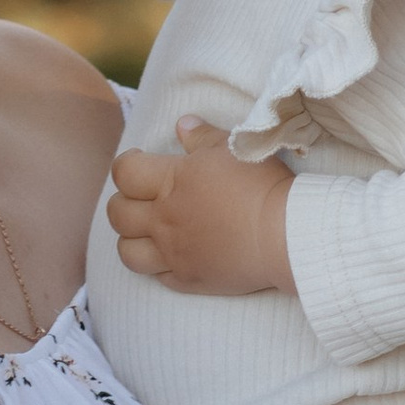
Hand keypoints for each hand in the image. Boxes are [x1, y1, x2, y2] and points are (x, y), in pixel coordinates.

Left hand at [107, 121, 293, 294]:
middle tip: (142, 196)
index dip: (126, 163)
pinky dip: (160, 266)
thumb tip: (182, 125)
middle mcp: (164, 220)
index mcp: (171, 182)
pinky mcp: (190, 279)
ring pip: (127, 252)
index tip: (140, 160)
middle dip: (123, 201)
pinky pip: (159, 277)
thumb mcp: (234, 148)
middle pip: (118, 214)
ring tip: (148, 230)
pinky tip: (174, 256)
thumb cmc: (261, 185)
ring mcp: (174, 254)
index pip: (124, 172)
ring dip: (131, 239)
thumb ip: (202, 137)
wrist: (286, 234)